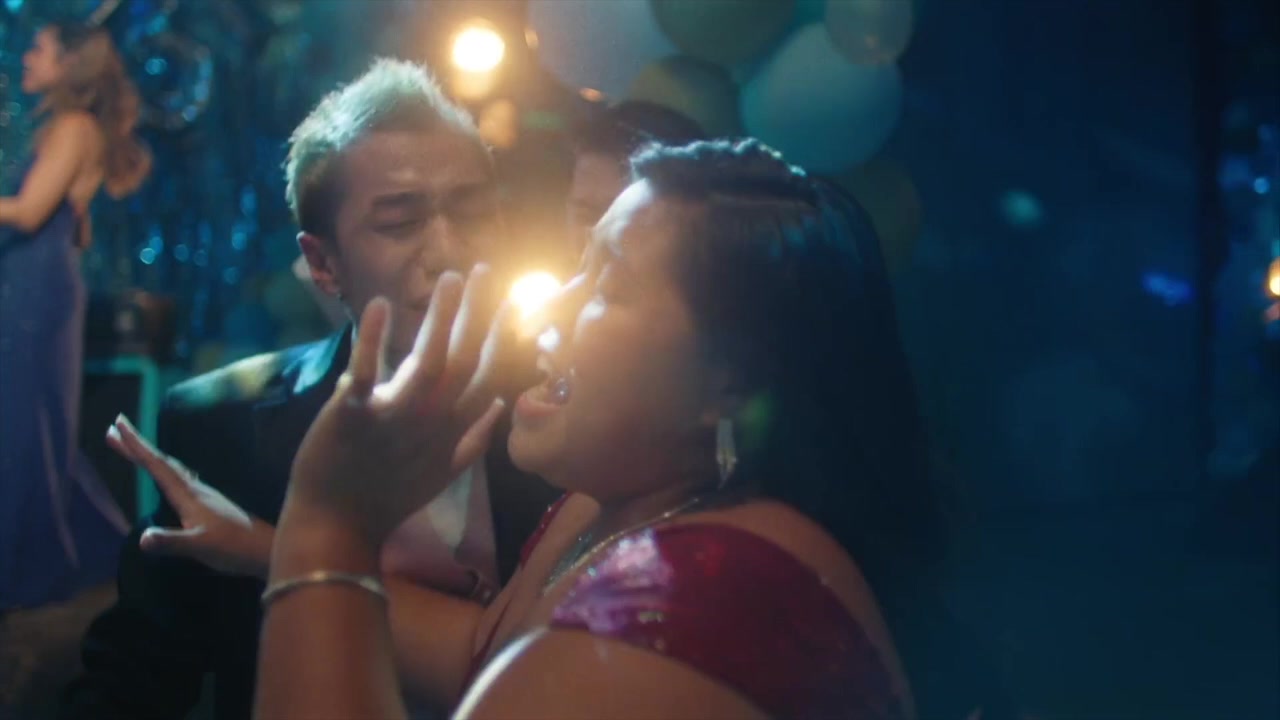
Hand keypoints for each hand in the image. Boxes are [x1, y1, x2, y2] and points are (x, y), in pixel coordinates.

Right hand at [107, 415, 274, 577]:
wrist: (265, 550)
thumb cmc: (234, 548)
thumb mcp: (199, 547)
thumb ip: (171, 542)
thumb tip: (142, 538)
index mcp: (188, 495)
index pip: (157, 465)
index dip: (136, 447)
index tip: (118, 426)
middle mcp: (194, 489)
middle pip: (161, 462)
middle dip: (136, 446)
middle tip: (113, 428)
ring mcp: (203, 495)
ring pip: (170, 469)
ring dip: (149, 456)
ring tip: (131, 447)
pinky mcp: (208, 503)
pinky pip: (179, 479)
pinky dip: (164, 470)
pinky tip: (166, 475)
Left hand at [284, 264, 510, 546]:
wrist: (337, 527)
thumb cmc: (388, 499)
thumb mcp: (444, 474)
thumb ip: (474, 439)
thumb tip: (500, 407)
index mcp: (453, 431)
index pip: (491, 379)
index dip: (506, 340)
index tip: (517, 303)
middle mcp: (432, 422)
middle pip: (466, 360)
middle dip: (479, 314)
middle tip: (485, 270)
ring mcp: (396, 419)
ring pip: (430, 361)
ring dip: (443, 317)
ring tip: (451, 277)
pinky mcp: (353, 417)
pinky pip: (366, 374)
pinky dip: (372, 340)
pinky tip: (378, 305)